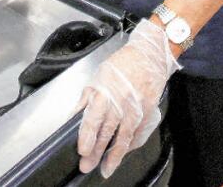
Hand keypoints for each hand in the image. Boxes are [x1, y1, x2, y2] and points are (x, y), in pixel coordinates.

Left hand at [76, 19, 179, 177]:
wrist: (150, 55)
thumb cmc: (122, 64)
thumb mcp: (98, 77)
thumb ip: (86, 99)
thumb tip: (72, 118)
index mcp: (105, 91)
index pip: (94, 117)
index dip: (87, 135)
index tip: (82, 150)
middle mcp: (122, 101)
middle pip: (107, 130)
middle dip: (97, 150)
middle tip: (88, 165)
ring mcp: (137, 107)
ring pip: (124, 135)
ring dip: (114, 154)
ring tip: (106, 168)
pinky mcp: (149, 111)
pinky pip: (138, 132)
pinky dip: (129, 145)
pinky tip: (121, 154)